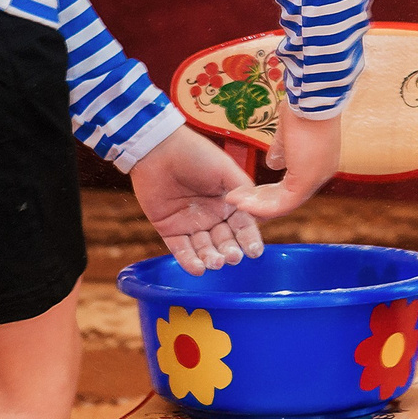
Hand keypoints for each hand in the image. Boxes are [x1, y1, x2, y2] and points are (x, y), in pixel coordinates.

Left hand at [131, 125, 265, 274]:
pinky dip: (189, 261)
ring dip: (211, 258)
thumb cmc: (196, 154)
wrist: (159, 149)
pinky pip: (181, 250)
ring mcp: (191, 224)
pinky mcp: (169, 229)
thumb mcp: (225, 169)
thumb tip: (258, 213)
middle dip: (230, 251)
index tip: (255, 252)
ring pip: (204, 248)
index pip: (243, 226)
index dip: (249, 239)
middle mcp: (213, 216)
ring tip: (215, 263)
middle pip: (225, 240)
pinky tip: (198, 269)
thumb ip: (243, 191)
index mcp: (229, 202)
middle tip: (232, 258)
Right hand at [227, 113, 342, 221]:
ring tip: (234, 201)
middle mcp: (320, 174)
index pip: (292, 186)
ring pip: (283, 204)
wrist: (312, 100)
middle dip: (260, 202)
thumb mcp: (287, 133)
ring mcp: (315, 180)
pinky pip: (282, 204)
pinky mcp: (306, 182)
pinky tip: (242, 202)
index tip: (251, 193)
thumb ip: (281, 150)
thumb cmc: (303, 108)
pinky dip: (260, 206)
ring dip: (256, 205)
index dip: (270, 192)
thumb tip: (273, 163)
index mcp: (318, 162)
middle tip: (239, 203)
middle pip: (287, 198)